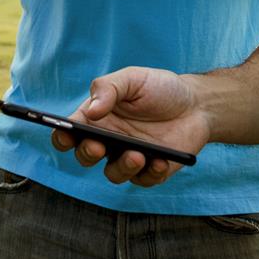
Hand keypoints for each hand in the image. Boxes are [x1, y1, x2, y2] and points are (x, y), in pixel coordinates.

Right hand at [50, 66, 209, 187]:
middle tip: (98, 146)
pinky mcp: (150, 171)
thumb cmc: (160, 88)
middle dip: (87, 154)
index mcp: (97, 118)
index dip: (62, 136)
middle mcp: (108, 140)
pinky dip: (150, 173)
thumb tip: (91, 111)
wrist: (197, 104)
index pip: (69, 132)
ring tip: (137, 155)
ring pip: (112, 174)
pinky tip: (160, 161)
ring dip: (121, 167)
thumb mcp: (133, 78)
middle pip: (85, 156)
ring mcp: (128, 157)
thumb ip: (108, 89)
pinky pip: (143, 180)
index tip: (65, 134)